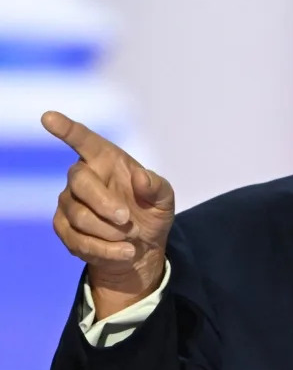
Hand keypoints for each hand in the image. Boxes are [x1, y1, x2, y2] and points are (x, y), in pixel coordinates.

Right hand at [43, 111, 174, 318]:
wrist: (143, 247)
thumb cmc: (152, 212)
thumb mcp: (165, 199)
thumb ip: (156, 186)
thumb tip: (141, 177)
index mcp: (107, 161)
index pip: (84, 140)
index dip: (67, 129)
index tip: (50, 117)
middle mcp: (83, 177)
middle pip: (79, 181)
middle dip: (104, 203)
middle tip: (126, 219)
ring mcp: (69, 202)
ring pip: (79, 215)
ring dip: (109, 231)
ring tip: (130, 237)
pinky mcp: (64, 228)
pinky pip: (77, 239)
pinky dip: (105, 249)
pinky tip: (124, 252)